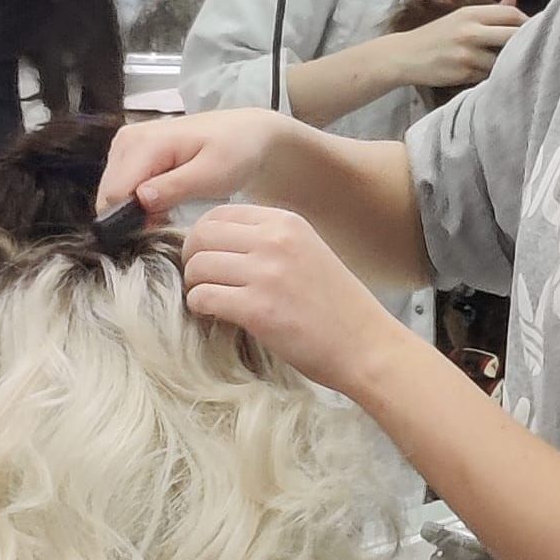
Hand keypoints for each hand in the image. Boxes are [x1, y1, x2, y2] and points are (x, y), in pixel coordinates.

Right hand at [96, 109, 291, 215]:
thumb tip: (139, 200)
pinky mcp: (130, 153)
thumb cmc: (235, 152)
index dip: (131, 220)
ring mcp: (126, 145)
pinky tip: (166, 202)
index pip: (115, 194)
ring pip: (113, 195)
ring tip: (171, 209)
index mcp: (143, 142)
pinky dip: (139, 201)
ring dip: (136, 210)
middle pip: (109, 196)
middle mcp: (126, 140)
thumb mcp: (211, 174)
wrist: (246, 133)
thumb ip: (174, 187)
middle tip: (169, 219)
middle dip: (133, 216)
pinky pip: (122, 187)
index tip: (159, 229)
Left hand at [180, 203, 413, 393]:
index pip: (219, 214)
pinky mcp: (257, 309)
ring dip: (195, 286)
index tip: (209, 259)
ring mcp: (266, 274)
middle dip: (192, 260)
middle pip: (202, 236)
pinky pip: (203, 297)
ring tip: (212, 301)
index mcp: (287, 222)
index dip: (204, 237)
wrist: (366, 345)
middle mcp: (275, 240)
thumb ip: (267, 241)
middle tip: (202, 282)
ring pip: (197, 266)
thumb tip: (215, 242)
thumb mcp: (307, 252)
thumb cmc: (337, 306)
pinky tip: (217, 316)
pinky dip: (201, 308)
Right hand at [389, 0, 525, 89]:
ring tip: (502, 62)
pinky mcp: (464, 73)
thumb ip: (490, 11)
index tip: (534, 29)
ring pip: (503, 59)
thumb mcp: (460, 18)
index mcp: (471, 13)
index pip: (512, 14)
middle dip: (525, 42)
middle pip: (514, 35)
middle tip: (530, 48)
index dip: (528, 22)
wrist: (404, 56)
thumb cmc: (436, 36)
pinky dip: (490, 75)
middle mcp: (470, 31)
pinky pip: (488, 75)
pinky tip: (481, 72)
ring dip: (506, 62)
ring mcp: (467, 53)